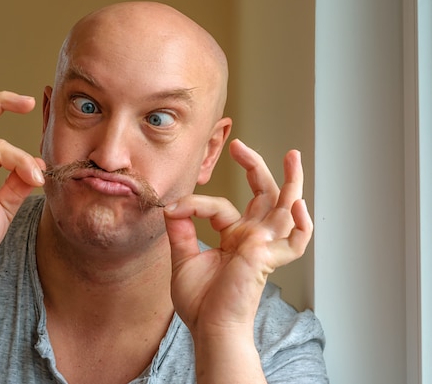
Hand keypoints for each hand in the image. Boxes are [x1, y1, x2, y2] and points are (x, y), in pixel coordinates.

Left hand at [163, 139, 312, 334]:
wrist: (209, 328)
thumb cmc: (201, 302)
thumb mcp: (183, 259)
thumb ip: (181, 232)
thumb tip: (170, 206)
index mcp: (235, 238)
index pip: (222, 206)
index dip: (196, 204)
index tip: (174, 208)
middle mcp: (253, 238)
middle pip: (263, 196)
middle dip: (256, 168)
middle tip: (241, 146)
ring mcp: (264, 246)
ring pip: (287, 209)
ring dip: (292, 182)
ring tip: (293, 155)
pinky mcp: (268, 258)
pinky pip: (296, 241)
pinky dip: (302, 225)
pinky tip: (297, 205)